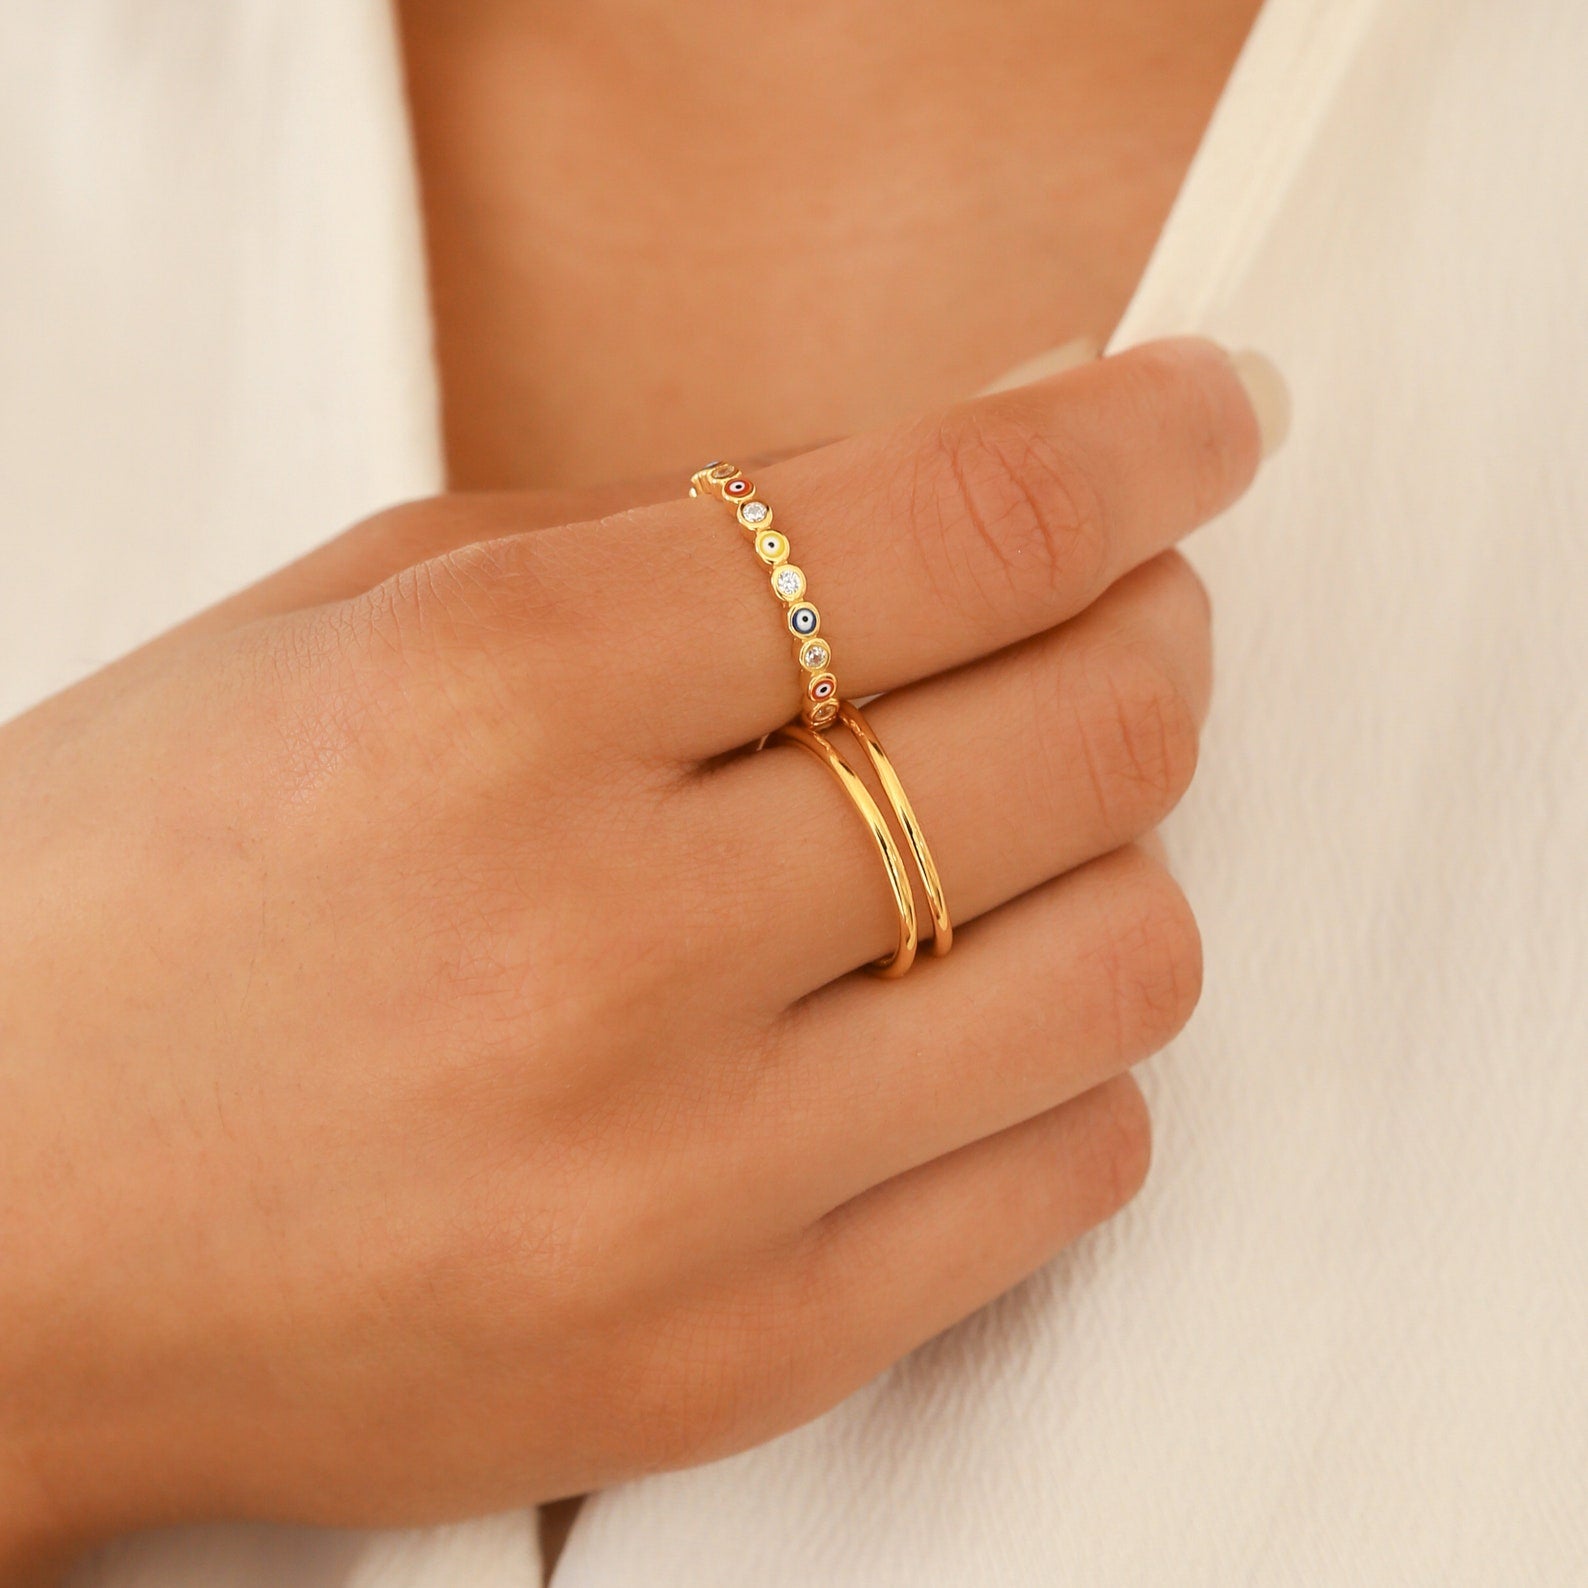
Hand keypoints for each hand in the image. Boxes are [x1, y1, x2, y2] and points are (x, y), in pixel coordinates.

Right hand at [0, 339, 1262, 1573]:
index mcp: (495, 694)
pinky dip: (1055, 1053)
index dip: (1137, 444)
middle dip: (1153, 629)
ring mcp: (679, 1187)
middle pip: (1091, 736)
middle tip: (1120, 606)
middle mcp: (605, 945)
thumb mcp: (367, 616)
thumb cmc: (130, 895)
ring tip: (1022, 819)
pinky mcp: (728, 1358)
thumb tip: (995, 454)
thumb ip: (693, 526)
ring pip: (1122, 963)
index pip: (956, 525)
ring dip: (1119, 851)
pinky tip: (952, 1008)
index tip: (1204, 417)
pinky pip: (1062, 1174)